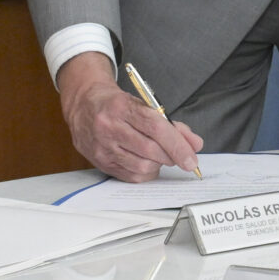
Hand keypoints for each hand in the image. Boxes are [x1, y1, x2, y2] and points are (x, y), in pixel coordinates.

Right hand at [56, 52, 203, 180]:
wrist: (83, 105)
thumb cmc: (117, 104)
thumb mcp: (144, 104)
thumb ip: (172, 124)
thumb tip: (194, 144)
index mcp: (121, 107)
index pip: (156, 128)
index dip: (178, 145)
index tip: (191, 159)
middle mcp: (109, 127)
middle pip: (150, 150)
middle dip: (171, 156)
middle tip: (180, 156)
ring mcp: (102, 147)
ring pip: (141, 166)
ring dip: (159, 164)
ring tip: (160, 155)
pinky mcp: (99, 162)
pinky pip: (131, 175)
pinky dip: (146, 172)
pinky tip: (147, 162)